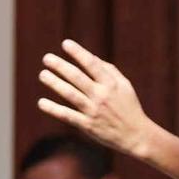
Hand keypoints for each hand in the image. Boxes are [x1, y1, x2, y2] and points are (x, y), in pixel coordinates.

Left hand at [37, 40, 163, 160]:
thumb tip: (91, 57)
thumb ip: (110, 71)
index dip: (79, 53)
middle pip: (77, 78)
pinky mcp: (88, 125)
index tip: (65, 43)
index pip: (92, 65)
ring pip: (70, 94)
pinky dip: (54, 109)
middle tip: (47, 58)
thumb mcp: (125, 86)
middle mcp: (102, 96)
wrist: (136, 135)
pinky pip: (68, 115)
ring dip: (55, 83)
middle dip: (61, 66)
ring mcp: (94, 111)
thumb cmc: (129, 108)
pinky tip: (41, 102)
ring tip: (43, 74)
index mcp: (111, 84)